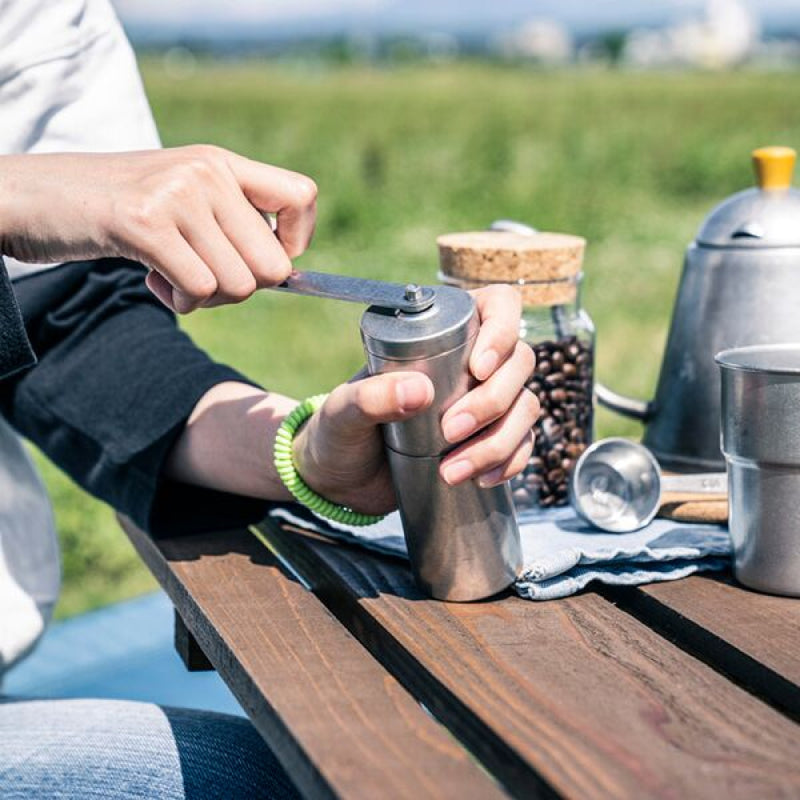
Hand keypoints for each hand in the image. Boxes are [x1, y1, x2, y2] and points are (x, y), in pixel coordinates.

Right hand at [0, 145, 316, 312]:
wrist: (35, 196)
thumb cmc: (118, 209)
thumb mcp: (184, 198)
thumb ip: (232, 223)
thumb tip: (286, 274)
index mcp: (222, 162)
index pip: (303, 196)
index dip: (294, 243)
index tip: (260, 258)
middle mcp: (207, 172)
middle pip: (274, 266)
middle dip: (242, 289)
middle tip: (203, 277)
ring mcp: (177, 194)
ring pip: (240, 285)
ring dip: (207, 298)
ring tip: (171, 274)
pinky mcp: (145, 224)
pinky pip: (201, 289)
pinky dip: (182, 301)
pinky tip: (154, 280)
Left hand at [293, 285, 538, 513]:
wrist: (342, 482)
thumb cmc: (338, 433)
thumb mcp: (342, 412)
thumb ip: (369, 397)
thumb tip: (420, 391)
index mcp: (441, 332)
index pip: (498, 306)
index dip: (502, 331)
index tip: (478, 369)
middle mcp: (472, 360)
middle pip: (520, 361)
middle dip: (493, 400)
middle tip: (450, 430)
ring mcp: (485, 399)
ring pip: (525, 405)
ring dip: (499, 440)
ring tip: (452, 470)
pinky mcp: (490, 437)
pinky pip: (522, 443)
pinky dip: (509, 461)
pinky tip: (481, 479)